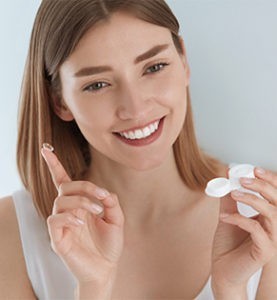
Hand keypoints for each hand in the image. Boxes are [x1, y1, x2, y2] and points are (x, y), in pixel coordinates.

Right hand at [41, 147, 123, 284]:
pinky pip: (55, 220)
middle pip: (66, 187)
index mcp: (80, 204)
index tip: (45, 149)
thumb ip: (111, 202)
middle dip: (85, 187)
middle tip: (102, 196)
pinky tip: (81, 222)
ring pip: (61, 201)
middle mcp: (68, 211)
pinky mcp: (57, 238)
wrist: (106, 269)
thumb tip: (104, 192)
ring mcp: (61, 224)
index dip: (54, 165)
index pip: (63, 181)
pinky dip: (68, 217)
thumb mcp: (117, 219)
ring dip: (81, 202)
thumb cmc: (109, 244)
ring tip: (96, 212)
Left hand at [211, 167, 276, 288]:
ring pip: (272, 214)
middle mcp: (273, 228)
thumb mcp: (227, 216)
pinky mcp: (265, 251)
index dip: (269, 181)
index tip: (253, 169)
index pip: (275, 196)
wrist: (221, 270)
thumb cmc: (227, 245)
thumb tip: (226, 178)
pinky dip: (240, 219)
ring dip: (252, 200)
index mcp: (267, 218)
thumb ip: (229, 199)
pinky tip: (224, 217)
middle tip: (243, 179)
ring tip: (233, 193)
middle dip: (262, 186)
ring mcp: (272, 240)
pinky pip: (257, 230)